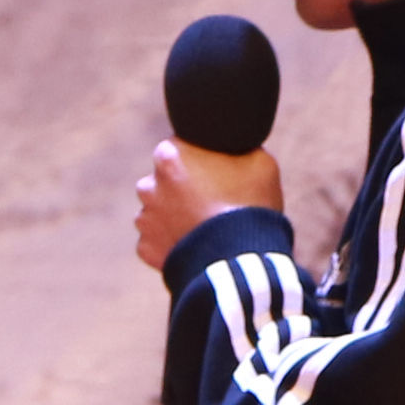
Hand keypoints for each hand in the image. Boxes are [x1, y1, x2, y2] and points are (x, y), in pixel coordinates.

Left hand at [134, 137, 282, 273]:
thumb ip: (237, 148)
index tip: (210, 171)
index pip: (175, 148)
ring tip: (202, 225)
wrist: (241, 259)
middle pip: (162, 180)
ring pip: (158, 211)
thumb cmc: (251, 205)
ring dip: (173, 215)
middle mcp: (148, 186)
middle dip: (180, 187)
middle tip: (209, 200)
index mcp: (169, 156)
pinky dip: (172, 242)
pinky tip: (195, 244)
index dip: (195, 159)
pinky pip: (157, 240)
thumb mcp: (259, 163)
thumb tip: (234, 146)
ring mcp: (145, 219)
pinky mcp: (146, 248)